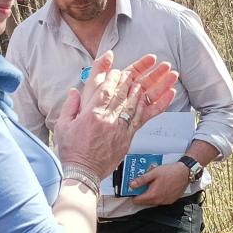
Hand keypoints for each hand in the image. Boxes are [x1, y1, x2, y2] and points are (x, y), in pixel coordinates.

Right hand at [54, 52, 178, 176]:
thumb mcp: (63, 125)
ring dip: (153, 84)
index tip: (122, 65)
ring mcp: (120, 127)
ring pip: (139, 101)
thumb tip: (74, 90)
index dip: (115, 75)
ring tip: (165, 71)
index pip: (106, 88)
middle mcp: (108, 118)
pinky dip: (158, 105)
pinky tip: (169, 93)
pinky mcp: (129, 137)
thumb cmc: (71, 149)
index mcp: (91, 113)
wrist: (83, 172)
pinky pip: (146, 117)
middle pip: (125, 91)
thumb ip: (70, 106)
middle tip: (151, 60)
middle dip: (138, 73)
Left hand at [130, 160, 191, 205]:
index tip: (132, 190)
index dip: (133, 195)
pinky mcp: (170, 201)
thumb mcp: (153, 173)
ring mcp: (165, 202)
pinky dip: (157, 196)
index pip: (137, 201)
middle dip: (141, 195)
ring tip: (151, 185)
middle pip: (144, 202)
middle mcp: (158, 201)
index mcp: (153, 194)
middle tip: (141, 185)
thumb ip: (141, 180)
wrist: (185, 173)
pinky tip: (159, 188)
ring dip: (149, 195)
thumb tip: (131, 185)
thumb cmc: (170, 172)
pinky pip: (160, 201)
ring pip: (152, 202)